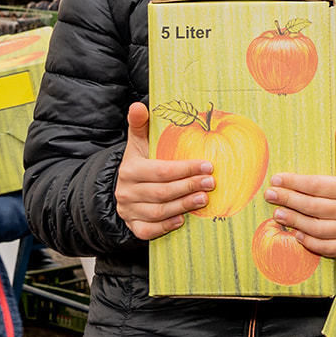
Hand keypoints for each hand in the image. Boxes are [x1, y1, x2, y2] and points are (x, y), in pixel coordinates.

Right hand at [114, 102, 213, 239]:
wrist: (124, 190)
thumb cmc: (140, 164)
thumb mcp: (138, 144)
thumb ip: (140, 125)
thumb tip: (138, 105)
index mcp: (129, 169)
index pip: (161, 170)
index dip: (186, 169)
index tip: (208, 165)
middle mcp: (126, 191)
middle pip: (162, 192)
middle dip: (189, 187)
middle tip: (211, 183)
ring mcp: (128, 211)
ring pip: (158, 211)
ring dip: (183, 206)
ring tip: (203, 199)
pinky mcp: (133, 226)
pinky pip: (148, 230)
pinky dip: (165, 226)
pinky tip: (182, 220)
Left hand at [264, 128, 335, 258]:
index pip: (318, 185)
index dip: (295, 182)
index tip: (277, 179)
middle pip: (313, 206)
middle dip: (288, 200)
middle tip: (270, 195)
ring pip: (316, 228)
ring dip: (294, 221)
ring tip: (276, 214)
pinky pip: (325, 247)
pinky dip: (309, 242)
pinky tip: (295, 234)